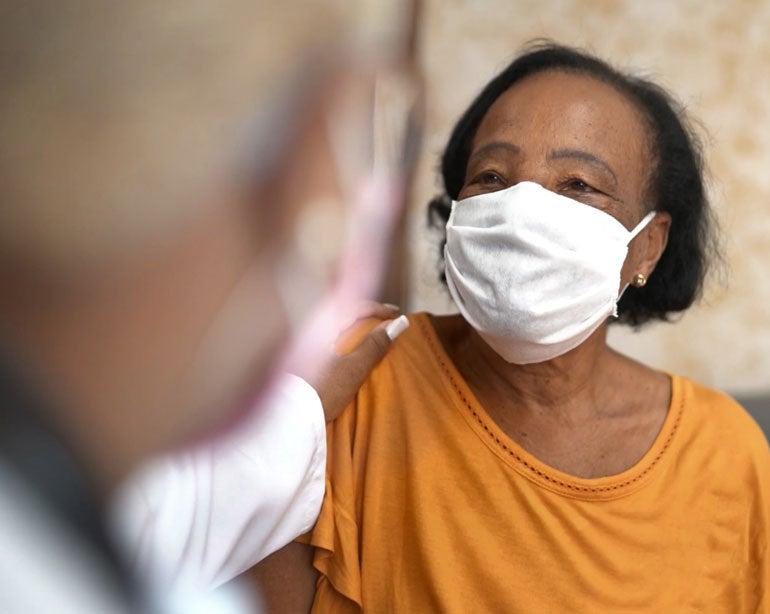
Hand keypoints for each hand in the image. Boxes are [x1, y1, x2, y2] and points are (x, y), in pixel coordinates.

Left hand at [312, 302, 409, 421]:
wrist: (287, 418)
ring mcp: (303, 340)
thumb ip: (375, 345)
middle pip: (344, 310)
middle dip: (367, 313)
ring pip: (335, 322)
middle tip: (386, 319)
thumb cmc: (321, 392)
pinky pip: (327, 333)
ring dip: (355, 323)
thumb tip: (400, 323)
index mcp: (322, 324)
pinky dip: (344, 334)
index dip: (378, 308)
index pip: (354, 306)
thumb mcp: (354, 369)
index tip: (396, 315)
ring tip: (371, 330)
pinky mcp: (300, 355)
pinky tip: (349, 345)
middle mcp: (311, 326)